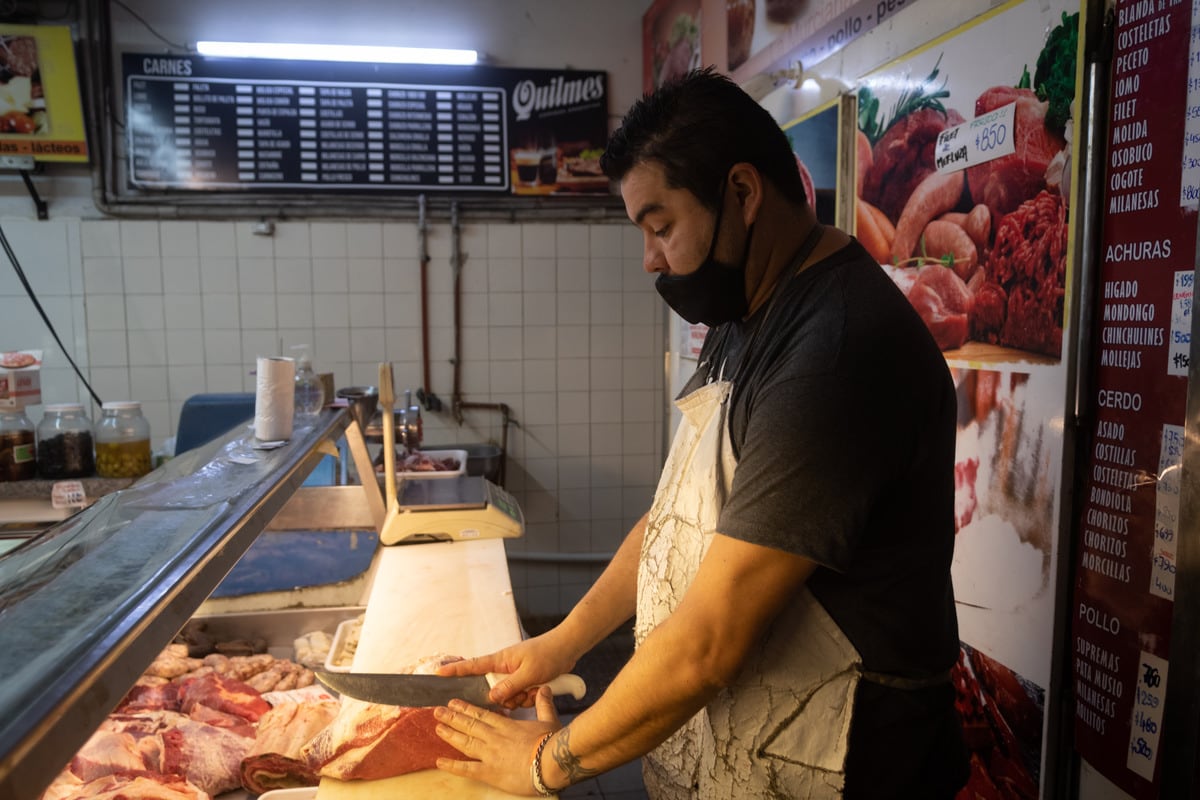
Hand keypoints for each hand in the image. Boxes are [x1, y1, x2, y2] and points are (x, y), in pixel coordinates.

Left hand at [434, 685, 561, 794]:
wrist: (550, 762)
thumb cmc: (551, 743)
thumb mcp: (548, 720)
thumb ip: (544, 704)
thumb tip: (545, 689)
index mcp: (506, 726)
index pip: (482, 714)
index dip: (466, 708)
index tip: (454, 702)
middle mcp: (494, 737)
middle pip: (469, 725)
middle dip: (452, 717)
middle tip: (437, 711)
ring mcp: (489, 754)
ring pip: (465, 742)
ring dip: (450, 734)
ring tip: (437, 727)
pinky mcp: (489, 772)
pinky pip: (467, 769)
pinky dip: (452, 765)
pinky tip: (440, 762)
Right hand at [438, 632, 577, 707]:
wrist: (568, 647)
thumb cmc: (548, 653)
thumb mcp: (529, 673)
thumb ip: (509, 687)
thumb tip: (492, 698)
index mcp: (501, 661)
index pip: (473, 666)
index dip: (455, 671)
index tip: (437, 674)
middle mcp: (505, 668)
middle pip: (494, 691)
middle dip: (509, 698)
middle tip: (524, 692)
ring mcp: (515, 674)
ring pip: (509, 697)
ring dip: (523, 697)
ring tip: (536, 687)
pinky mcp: (525, 680)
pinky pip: (521, 696)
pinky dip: (531, 696)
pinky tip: (541, 689)